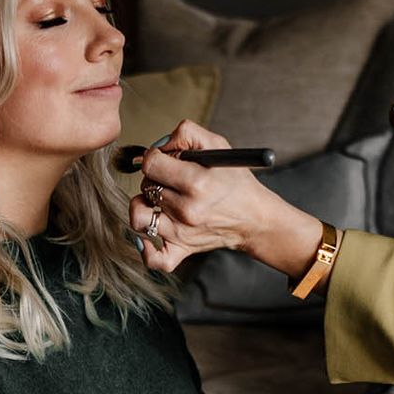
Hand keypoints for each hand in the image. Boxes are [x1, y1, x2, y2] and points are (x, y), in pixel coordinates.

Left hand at [128, 120, 320, 276]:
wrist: (254, 218)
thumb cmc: (235, 181)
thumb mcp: (218, 146)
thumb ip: (187, 134)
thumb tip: (159, 144)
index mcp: (197, 182)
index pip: (151, 164)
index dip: (155, 157)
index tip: (166, 160)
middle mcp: (187, 209)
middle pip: (146, 186)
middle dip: (155, 178)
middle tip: (173, 180)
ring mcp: (182, 233)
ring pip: (139, 217)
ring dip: (144, 206)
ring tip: (158, 201)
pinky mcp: (182, 250)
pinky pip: (154, 259)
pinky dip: (145, 249)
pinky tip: (146, 237)